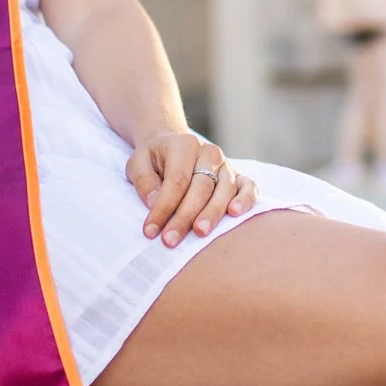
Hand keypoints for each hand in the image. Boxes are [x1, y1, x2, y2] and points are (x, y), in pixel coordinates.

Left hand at [127, 131, 257, 247]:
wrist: (173, 148)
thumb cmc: (154, 160)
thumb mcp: (137, 163)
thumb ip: (144, 181)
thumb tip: (154, 203)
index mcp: (184, 145)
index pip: (177, 180)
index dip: (164, 207)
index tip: (150, 231)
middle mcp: (209, 153)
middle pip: (201, 188)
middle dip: (185, 217)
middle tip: (170, 240)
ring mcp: (226, 165)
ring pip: (224, 190)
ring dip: (213, 213)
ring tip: (200, 233)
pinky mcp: (238, 177)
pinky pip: (248, 187)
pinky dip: (246, 200)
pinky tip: (235, 214)